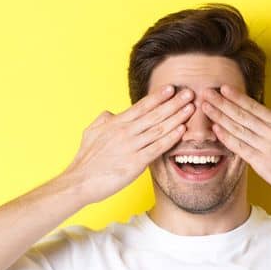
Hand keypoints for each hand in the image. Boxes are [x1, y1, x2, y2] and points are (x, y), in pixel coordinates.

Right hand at [62, 85, 194, 202]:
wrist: (80, 181)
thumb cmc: (86, 159)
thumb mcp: (91, 132)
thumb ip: (104, 120)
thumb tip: (112, 113)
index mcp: (115, 123)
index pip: (141, 106)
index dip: (157, 97)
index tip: (172, 88)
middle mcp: (125, 132)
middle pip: (154, 114)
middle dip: (173, 103)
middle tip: (189, 93)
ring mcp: (131, 147)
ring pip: (158, 129)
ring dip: (176, 118)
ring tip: (191, 109)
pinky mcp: (135, 163)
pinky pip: (157, 148)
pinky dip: (170, 139)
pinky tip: (182, 131)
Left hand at [199, 85, 270, 201]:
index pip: (253, 106)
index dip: (236, 97)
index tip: (222, 88)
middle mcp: (270, 132)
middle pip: (241, 114)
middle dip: (221, 102)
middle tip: (205, 93)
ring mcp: (265, 147)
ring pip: (237, 128)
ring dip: (219, 117)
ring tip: (205, 107)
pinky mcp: (262, 163)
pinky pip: (240, 147)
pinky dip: (227, 137)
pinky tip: (216, 130)